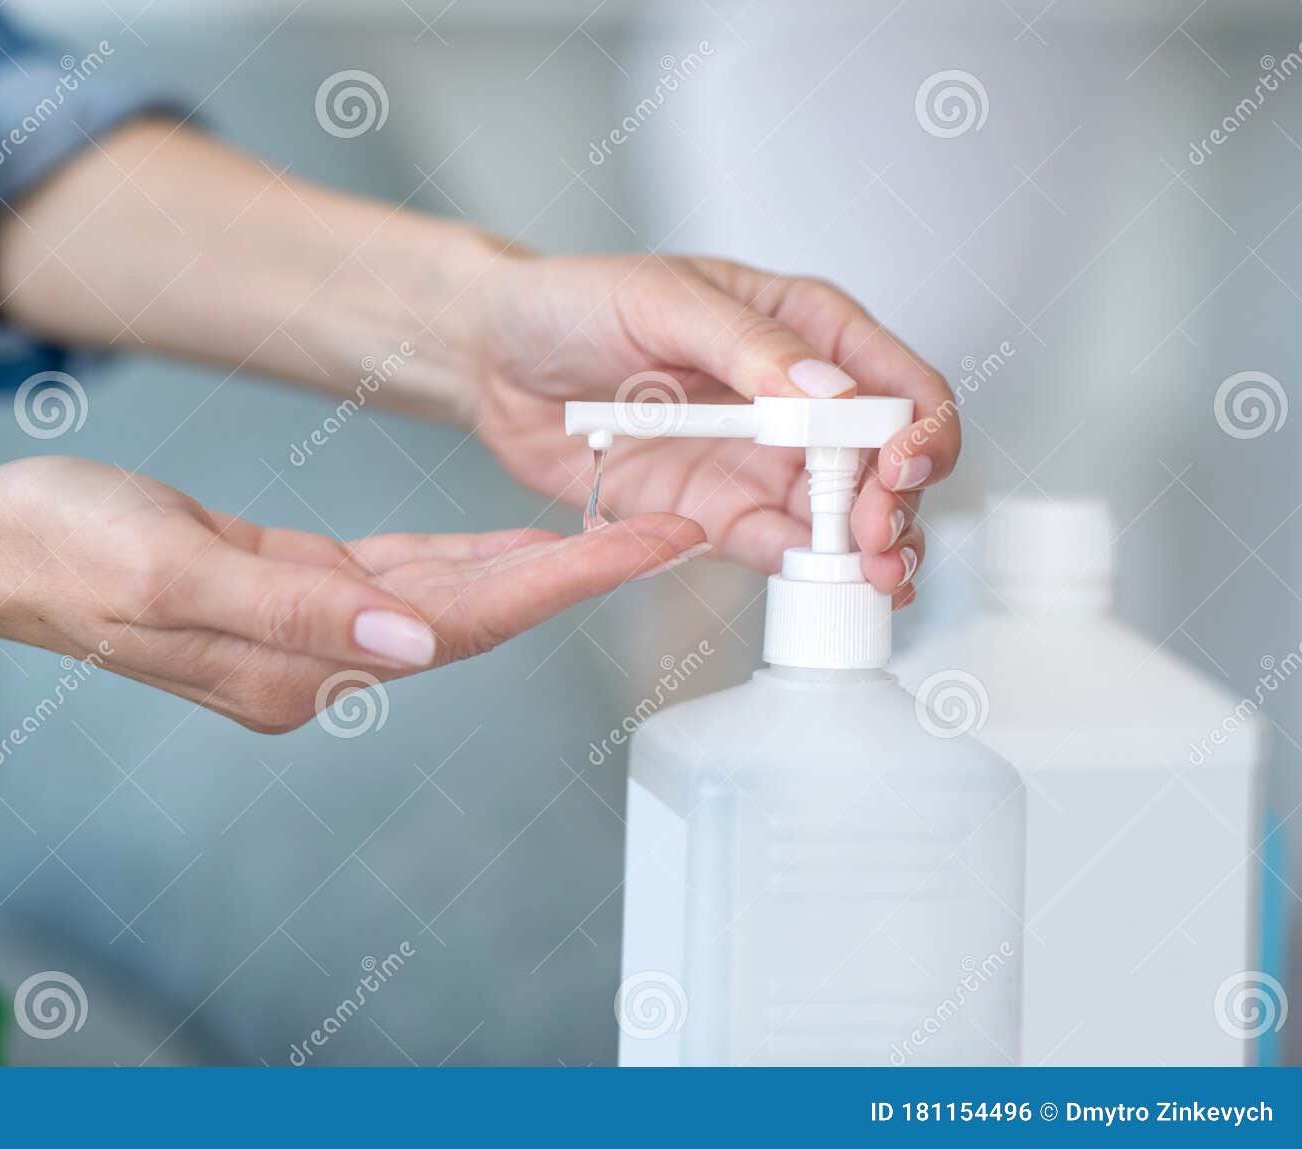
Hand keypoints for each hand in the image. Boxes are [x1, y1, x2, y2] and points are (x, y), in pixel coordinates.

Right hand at [0, 457, 704, 731]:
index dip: (556, 584)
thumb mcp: (174, 568)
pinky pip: (398, 577)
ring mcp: (306, 631)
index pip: (458, 625)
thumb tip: (414, 641)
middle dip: (573, 573)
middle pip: (473, 616)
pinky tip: (510, 538)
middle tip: (667, 527)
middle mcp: (313, 660)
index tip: (640, 547)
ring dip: (530, 563)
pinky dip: (461, 556)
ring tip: (617, 525)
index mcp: (293, 665)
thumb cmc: (65, 549)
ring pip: (447, 596)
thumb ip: (296, 609)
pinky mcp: (293, 592)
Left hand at [472, 255, 958, 606]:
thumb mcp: (664, 300)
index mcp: (804, 329)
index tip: (899, 464)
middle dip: (896, 503)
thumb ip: (750, 346)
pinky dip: (803, 570)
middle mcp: (795, 402)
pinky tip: (821, 583)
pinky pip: (773, 548)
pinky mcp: (714, 511)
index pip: (896, 382)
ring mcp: (758, 462)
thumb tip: (828, 392)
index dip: (918, 428)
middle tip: (876, 536)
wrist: (495, 359)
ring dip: (865, 551)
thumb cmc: (574, 303)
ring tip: (867, 576)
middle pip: (883, 464)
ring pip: (841, 516)